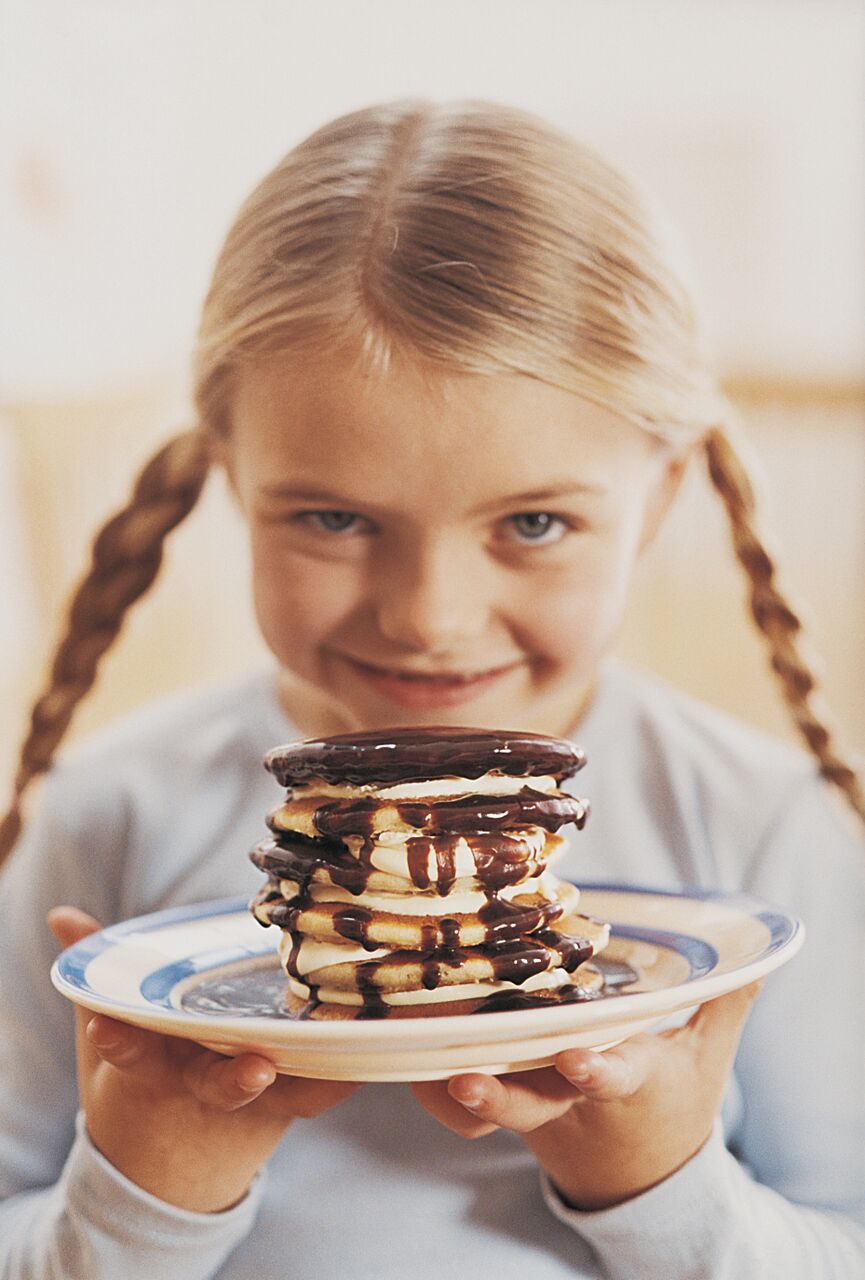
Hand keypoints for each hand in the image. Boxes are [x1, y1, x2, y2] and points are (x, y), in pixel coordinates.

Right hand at [50, 906, 360, 1211]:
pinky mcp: (291, 1097)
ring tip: (341, 1053)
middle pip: (215, 1085)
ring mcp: (250, 1094)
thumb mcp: (116, 1029)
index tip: (108, 1029)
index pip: (130, 1051)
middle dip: (233, 1080)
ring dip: (307, 1077)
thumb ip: (96, 974)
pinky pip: (321, 1088)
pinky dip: (346, 1072)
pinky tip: (376, 1045)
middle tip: (255, 1068)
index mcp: (151, 1064)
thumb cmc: (151, 1068)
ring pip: (279, 1090)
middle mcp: (200, 1084)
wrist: (177, 1155)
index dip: (119, 1039)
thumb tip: (64, 916)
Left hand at [411, 983, 759, 1209]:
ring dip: (451, 1086)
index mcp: (628, 1082)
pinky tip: (399, 1054)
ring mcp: (532, 1102)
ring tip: (418, 1064)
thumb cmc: (673, 1098)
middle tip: (465, 1078)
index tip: (575, 1058)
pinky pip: (460, 1104)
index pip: (613, 1077)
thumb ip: (725, 1003)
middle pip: (531, 1100)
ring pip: (487, 1101)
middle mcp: (571, 1095)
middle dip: (499, 1093)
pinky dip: (432, 1087)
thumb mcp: (708, 1056)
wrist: (633, 1170)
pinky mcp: (504, 1100)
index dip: (595, 1069)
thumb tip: (761, 955)